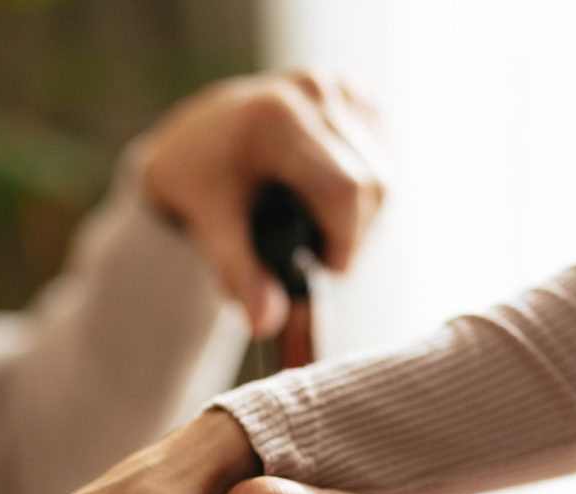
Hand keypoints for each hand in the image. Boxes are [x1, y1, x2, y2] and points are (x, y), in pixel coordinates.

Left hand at [142, 71, 386, 334]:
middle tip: (311, 255)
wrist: (193, 140)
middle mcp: (315, 92)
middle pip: (370, 185)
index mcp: (277, 118)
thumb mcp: (207, 229)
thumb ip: (238, 274)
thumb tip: (265, 322)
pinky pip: (379, 159)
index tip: (324, 271)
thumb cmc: (196, 183)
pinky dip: (359, 194)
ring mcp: (339, 88)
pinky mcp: (356, 96)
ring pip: (382, 174)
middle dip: (349, 234)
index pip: (344, 189)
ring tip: (311, 230)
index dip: (345, 241)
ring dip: (358, 218)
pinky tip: (320, 201)